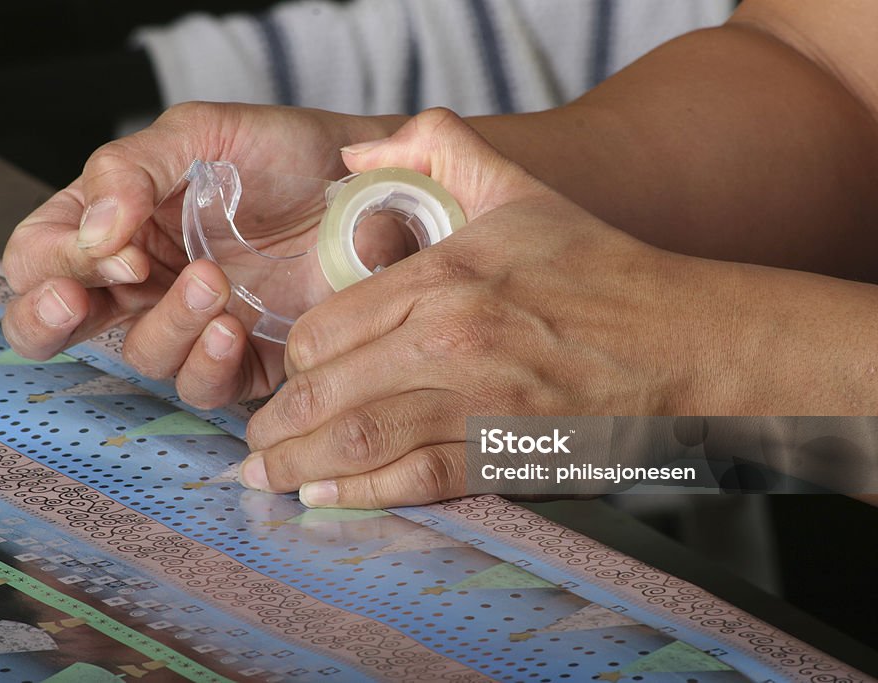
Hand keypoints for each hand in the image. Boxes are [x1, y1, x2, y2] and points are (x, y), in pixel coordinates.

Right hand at [2, 103, 398, 406]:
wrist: (364, 183)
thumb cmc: (283, 152)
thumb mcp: (201, 134)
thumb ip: (133, 169)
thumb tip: (94, 231)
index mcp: (116, 224)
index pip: (40, 256)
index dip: (55, 264)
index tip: (115, 250)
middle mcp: (142, 281)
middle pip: (54, 324)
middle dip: (48, 321)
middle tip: (77, 302)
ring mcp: (190, 324)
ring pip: (140, 357)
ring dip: (167, 325)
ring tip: (213, 282)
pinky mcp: (242, 359)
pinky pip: (202, 387)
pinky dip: (208, 364)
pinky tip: (233, 326)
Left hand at [240, 108, 737, 507]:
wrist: (684, 340)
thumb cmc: (598, 268)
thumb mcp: (518, 190)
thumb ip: (439, 148)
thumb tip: (360, 153)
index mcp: (444, 275)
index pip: (328, 327)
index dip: (295, 359)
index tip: (288, 374)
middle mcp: (452, 340)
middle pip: (329, 390)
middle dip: (277, 423)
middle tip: (254, 441)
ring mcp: (479, 402)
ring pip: (360, 440)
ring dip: (299, 465)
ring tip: (268, 476)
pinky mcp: (505, 454)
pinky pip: (415, 480)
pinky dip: (360, 495)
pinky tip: (325, 499)